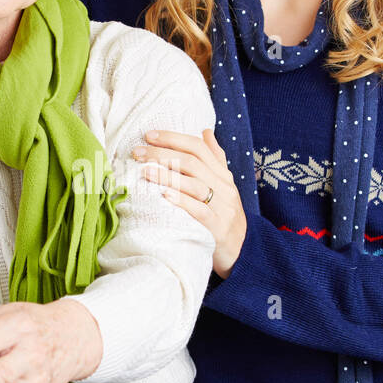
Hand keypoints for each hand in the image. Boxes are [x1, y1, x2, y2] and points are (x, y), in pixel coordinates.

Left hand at [132, 128, 246, 278]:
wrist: (244, 250)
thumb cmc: (225, 215)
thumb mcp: (223, 185)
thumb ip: (215, 159)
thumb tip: (206, 131)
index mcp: (223, 175)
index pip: (198, 148)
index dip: (173, 138)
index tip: (149, 135)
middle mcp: (224, 187)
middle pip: (192, 163)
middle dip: (163, 154)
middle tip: (138, 153)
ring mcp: (222, 207)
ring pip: (194, 184)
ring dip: (167, 175)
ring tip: (144, 170)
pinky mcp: (217, 228)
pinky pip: (199, 211)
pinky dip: (181, 201)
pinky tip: (164, 195)